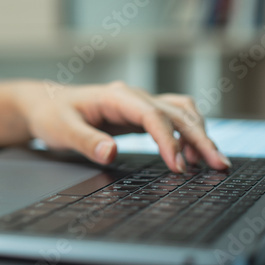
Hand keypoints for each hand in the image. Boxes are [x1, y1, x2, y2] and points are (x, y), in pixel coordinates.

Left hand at [7, 81, 230, 172]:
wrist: (45, 104)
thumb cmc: (52, 115)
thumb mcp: (61, 130)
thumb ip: (85, 141)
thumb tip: (110, 153)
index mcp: (116, 97)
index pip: (153, 116)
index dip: (169, 140)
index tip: (178, 167)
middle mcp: (134, 97)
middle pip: (177, 114)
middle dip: (201, 139)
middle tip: (219, 166)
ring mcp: (140, 105)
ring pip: (182, 113)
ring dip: (200, 135)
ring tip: (213, 164)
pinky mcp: (142, 116)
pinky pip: (175, 121)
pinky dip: (190, 134)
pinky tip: (195, 156)